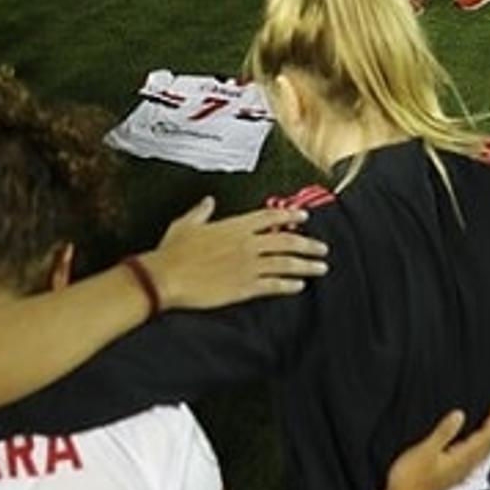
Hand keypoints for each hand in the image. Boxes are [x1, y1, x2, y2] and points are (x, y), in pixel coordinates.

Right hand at [143, 197, 329, 310]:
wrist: (166, 277)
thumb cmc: (173, 252)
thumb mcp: (186, 224)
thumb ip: (201, 212)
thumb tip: (208, 201)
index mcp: (234, 226)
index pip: (269, 216)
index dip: (290, 214)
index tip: (304, 216)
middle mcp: (246, 244)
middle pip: (286, 240)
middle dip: (308, 244)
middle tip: (323, 247)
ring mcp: (248, 266)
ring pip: (286, 263)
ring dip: (306, 265)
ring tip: (320, 267)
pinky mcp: (244, 288)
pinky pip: (273, 285)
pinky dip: (289, 285)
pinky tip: (299, 286)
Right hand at [385, 401, 489, 489]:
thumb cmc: (410, 478)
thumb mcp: (425, 450)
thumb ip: (444, 432)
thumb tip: (460, 414)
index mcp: (461, 458)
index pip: (486, 436)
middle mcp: (465, 466)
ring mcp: (460, 472)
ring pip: (485, 450)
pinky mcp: (453, 475)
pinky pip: (477, 456)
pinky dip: (484, 445)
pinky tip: (481, 447)